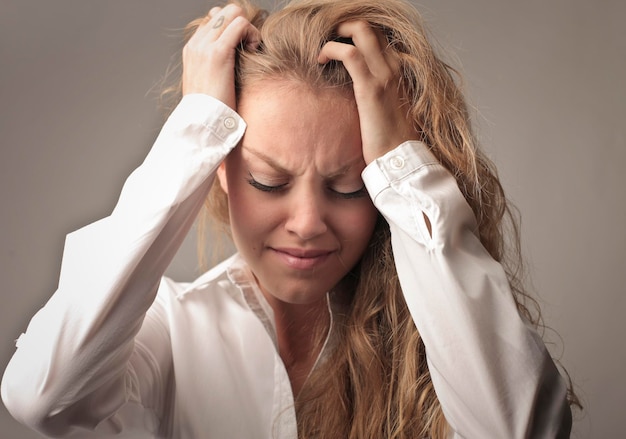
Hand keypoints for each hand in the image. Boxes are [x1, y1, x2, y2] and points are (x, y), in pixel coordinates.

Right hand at [182, 4, 260, 108]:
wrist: (201, 123)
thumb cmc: (210, 111)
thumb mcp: (209, 86)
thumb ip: (216, 69)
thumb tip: (231, 64)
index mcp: (192, 50)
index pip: (213, 21)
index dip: (232, 29)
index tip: (242, 48)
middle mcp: (196, 44)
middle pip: (223, 12)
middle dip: (242, 24)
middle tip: (250, 46)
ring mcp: (205, 46)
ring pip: (233, 12)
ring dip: (248, 28)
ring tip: (252, 48)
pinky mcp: (218, 53)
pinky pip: (240, 24)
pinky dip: (252, 33)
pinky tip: (254, 50)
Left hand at [318, 21, 417, 164]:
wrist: (400, 157)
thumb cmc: (391, 138)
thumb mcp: (387, 107)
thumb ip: (377, 90)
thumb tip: (356, 87)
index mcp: (399, 70)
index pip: (377, 36)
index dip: (354, 33)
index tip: (335, 42)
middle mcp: (395, 66)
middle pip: (369, 27)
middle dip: (343, 26)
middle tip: (325, 39)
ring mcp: (384, 75)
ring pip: (361, 31)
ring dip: (336, 32)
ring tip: (321, 48)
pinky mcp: (371, 88)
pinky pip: (350, 54)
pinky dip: (331, 49)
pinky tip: (320, 59)